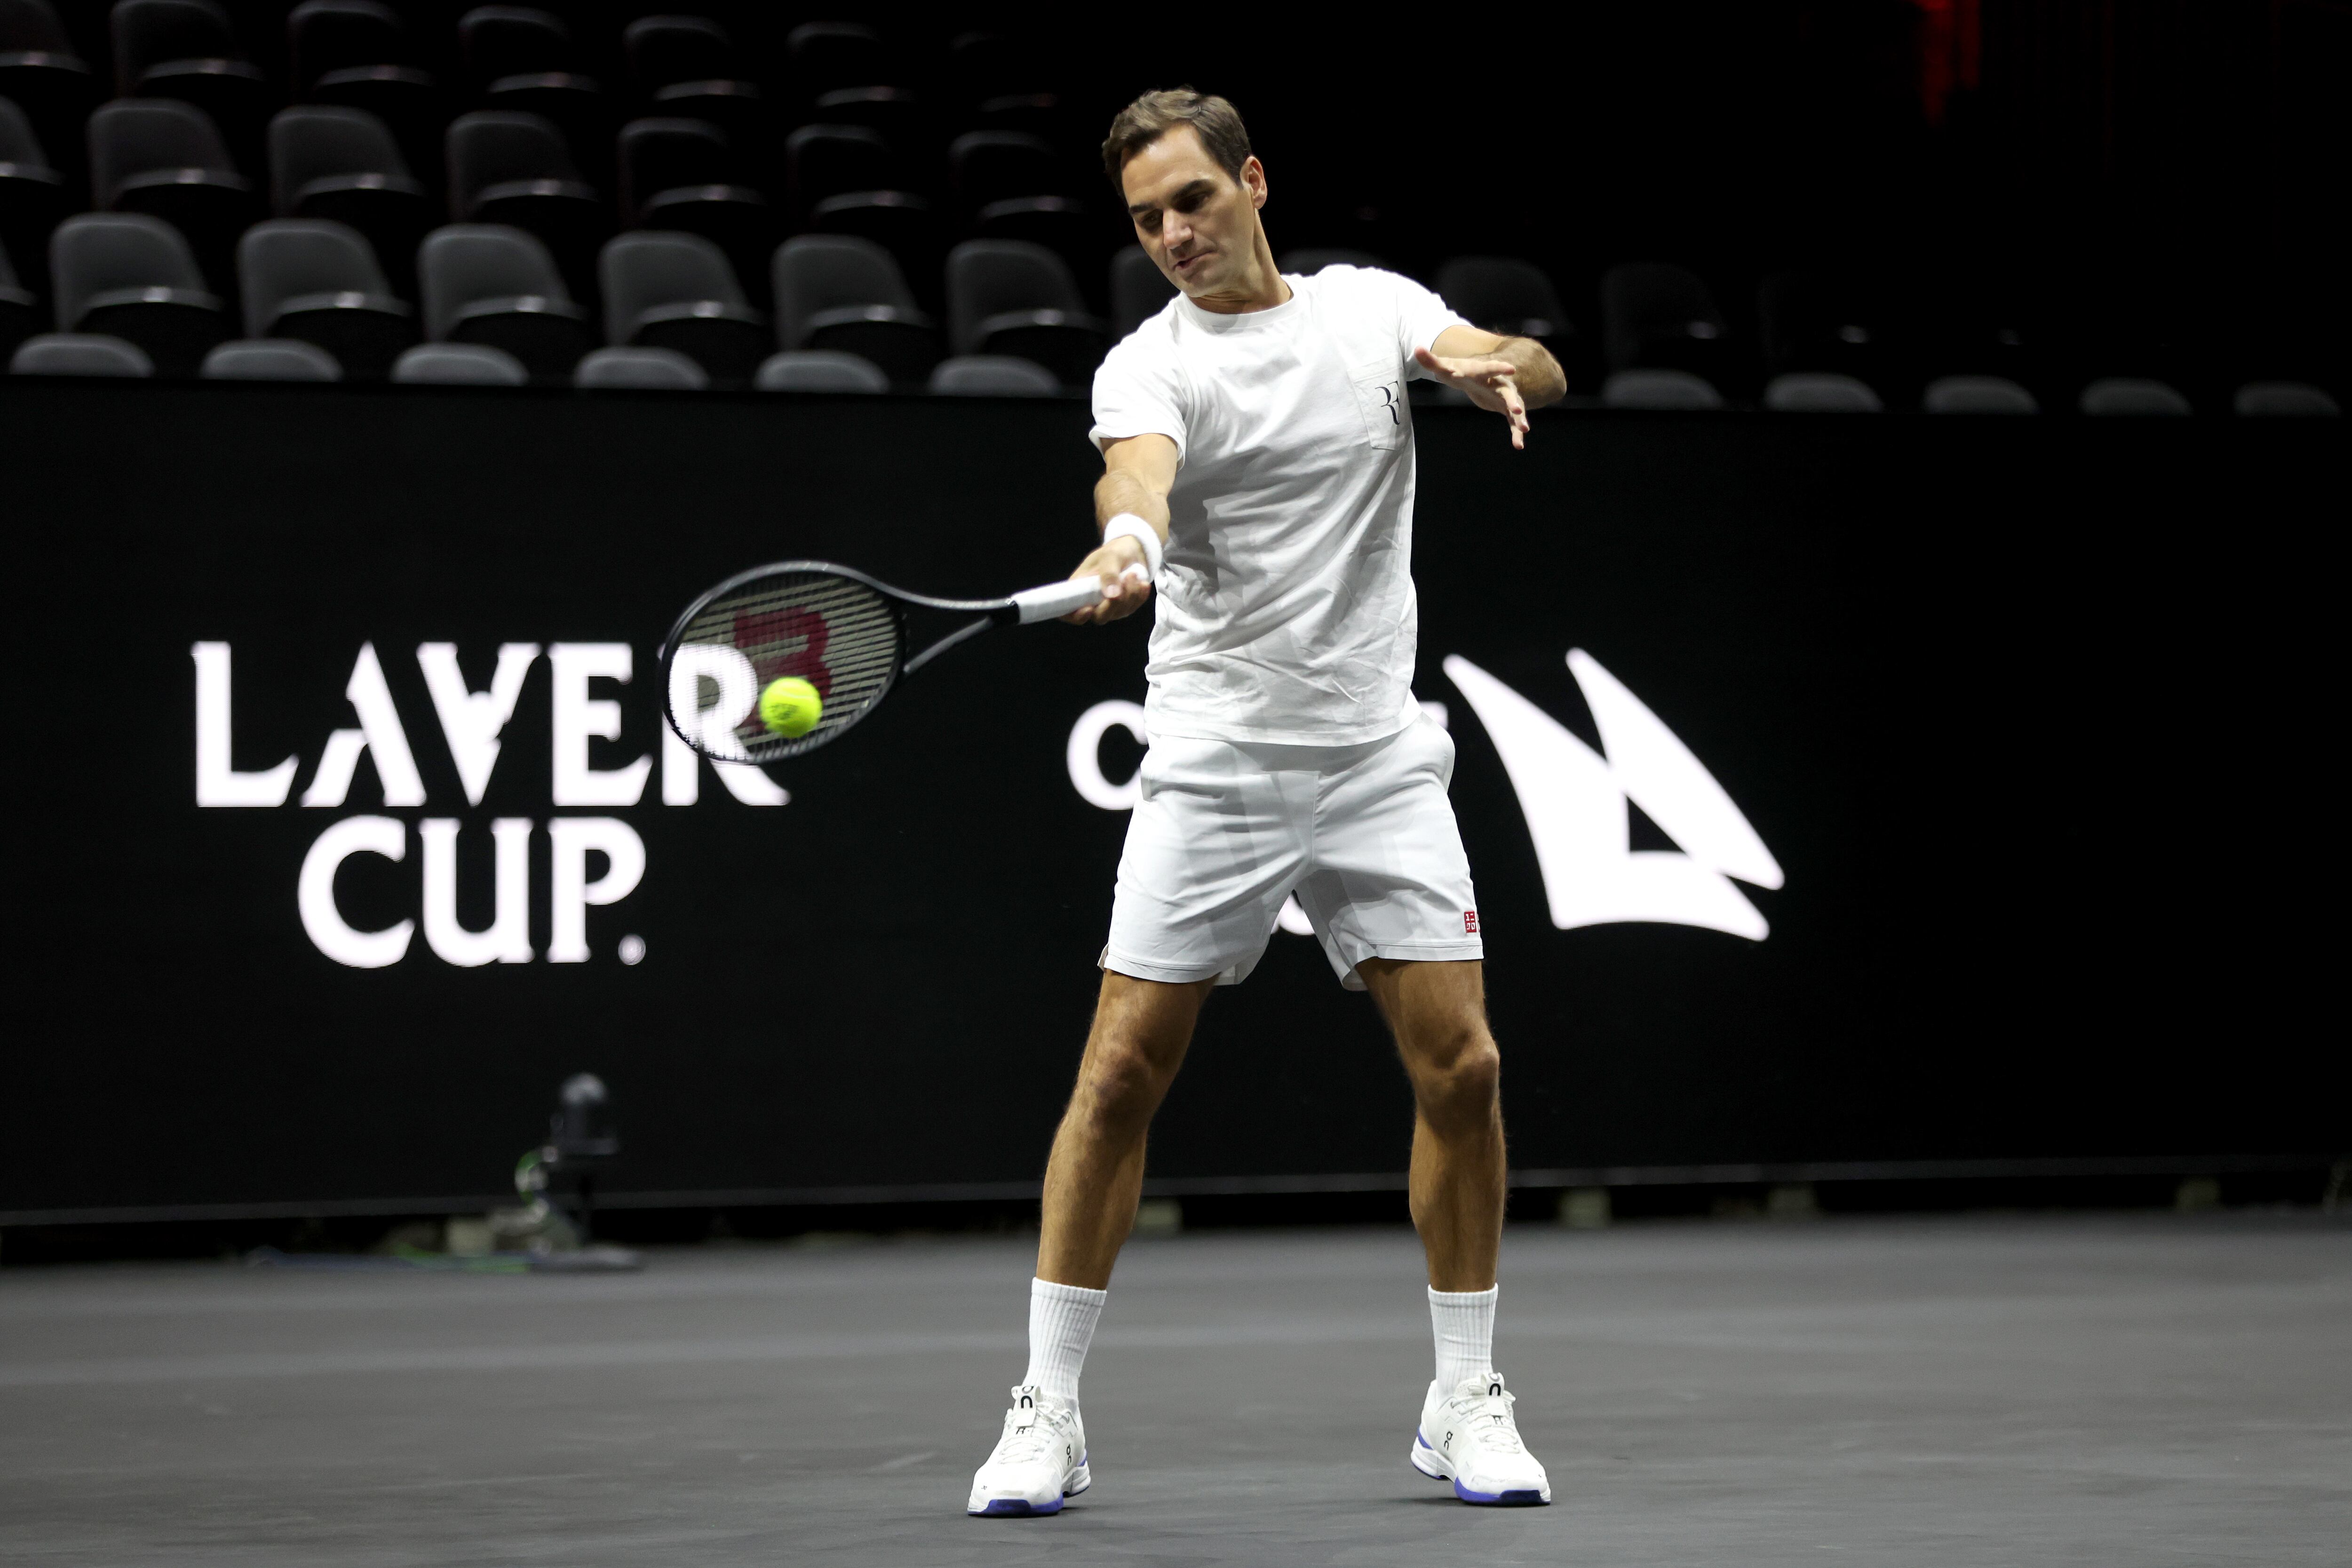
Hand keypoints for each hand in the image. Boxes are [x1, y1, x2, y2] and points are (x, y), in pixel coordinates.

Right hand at [1063, 533, 1153, 623]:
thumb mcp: (1110, 556)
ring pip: (1118, 613)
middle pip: (1099, 617)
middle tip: (1125, 580)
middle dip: (1114, 603)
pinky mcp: (1124, 606)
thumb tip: (1112, 596)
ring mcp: (1108, 606)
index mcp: (1078, 589)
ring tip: (1133, 574)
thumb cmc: (1114, 551)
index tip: (1088, 609)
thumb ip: (1109, 574)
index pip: (1068, 612)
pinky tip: (1142, 583)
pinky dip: (1139, 596)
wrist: (1132, 551)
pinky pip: (1132, 608)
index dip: (1075, 616)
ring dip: (1130, 595)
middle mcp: (1091, 601)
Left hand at [1414, 345, 1530, 448]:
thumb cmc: (1458, 370)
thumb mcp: (1445, 367)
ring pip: (1515, 408)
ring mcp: (1503, 396)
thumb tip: (1417, 350)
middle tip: (1517, 408)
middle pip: (1507, 391)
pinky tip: (1518, 445)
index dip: (1500, 368)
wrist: (1474, 376)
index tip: (1510, 369)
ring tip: (1524, 431)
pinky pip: (1512, 422)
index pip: (1491, 369)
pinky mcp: (1504, 408)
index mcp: (1484, 372)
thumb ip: (1431, 360)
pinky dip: (1515, 433)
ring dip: (1519, 419)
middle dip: (1512, 399)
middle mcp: (1498, 383)